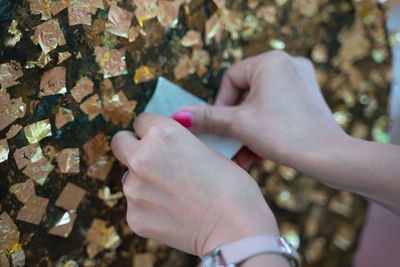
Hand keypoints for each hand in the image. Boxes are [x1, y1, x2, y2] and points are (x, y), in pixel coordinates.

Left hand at [111, 114, 278, 256]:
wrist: (234, 227)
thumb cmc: (231, 186)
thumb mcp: (207, 150)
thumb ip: (178, 144)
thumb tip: (166, 148)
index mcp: (162, 133)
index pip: (140, 121)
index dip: (151, 131)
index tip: (159, 141)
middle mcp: (141, 156)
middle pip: (120, 142)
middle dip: (133, 147)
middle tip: (153, 161)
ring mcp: (134, 188)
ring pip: (129, 177)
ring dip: (144, 181)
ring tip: (173, 194)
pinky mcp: (134, 216)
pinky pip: (135, 204)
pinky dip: (149, 207)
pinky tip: (172, 212)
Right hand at [173, 51, 344, 169]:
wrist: (329, 157)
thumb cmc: (284, 134)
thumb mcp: (239, 125)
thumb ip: (207, 118)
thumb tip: (179, 116)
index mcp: (270, 61)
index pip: (231, 80)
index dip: (220, 106)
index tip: (220, 129)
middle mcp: (288, 64)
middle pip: (245, 94)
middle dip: (235, 124)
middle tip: (230, 144)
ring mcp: (301, 80)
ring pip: (261, 104)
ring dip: (248, 130)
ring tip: (245, 154)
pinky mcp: (308, 97)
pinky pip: (276, 108)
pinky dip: (265, 128)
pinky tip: (260, 152)